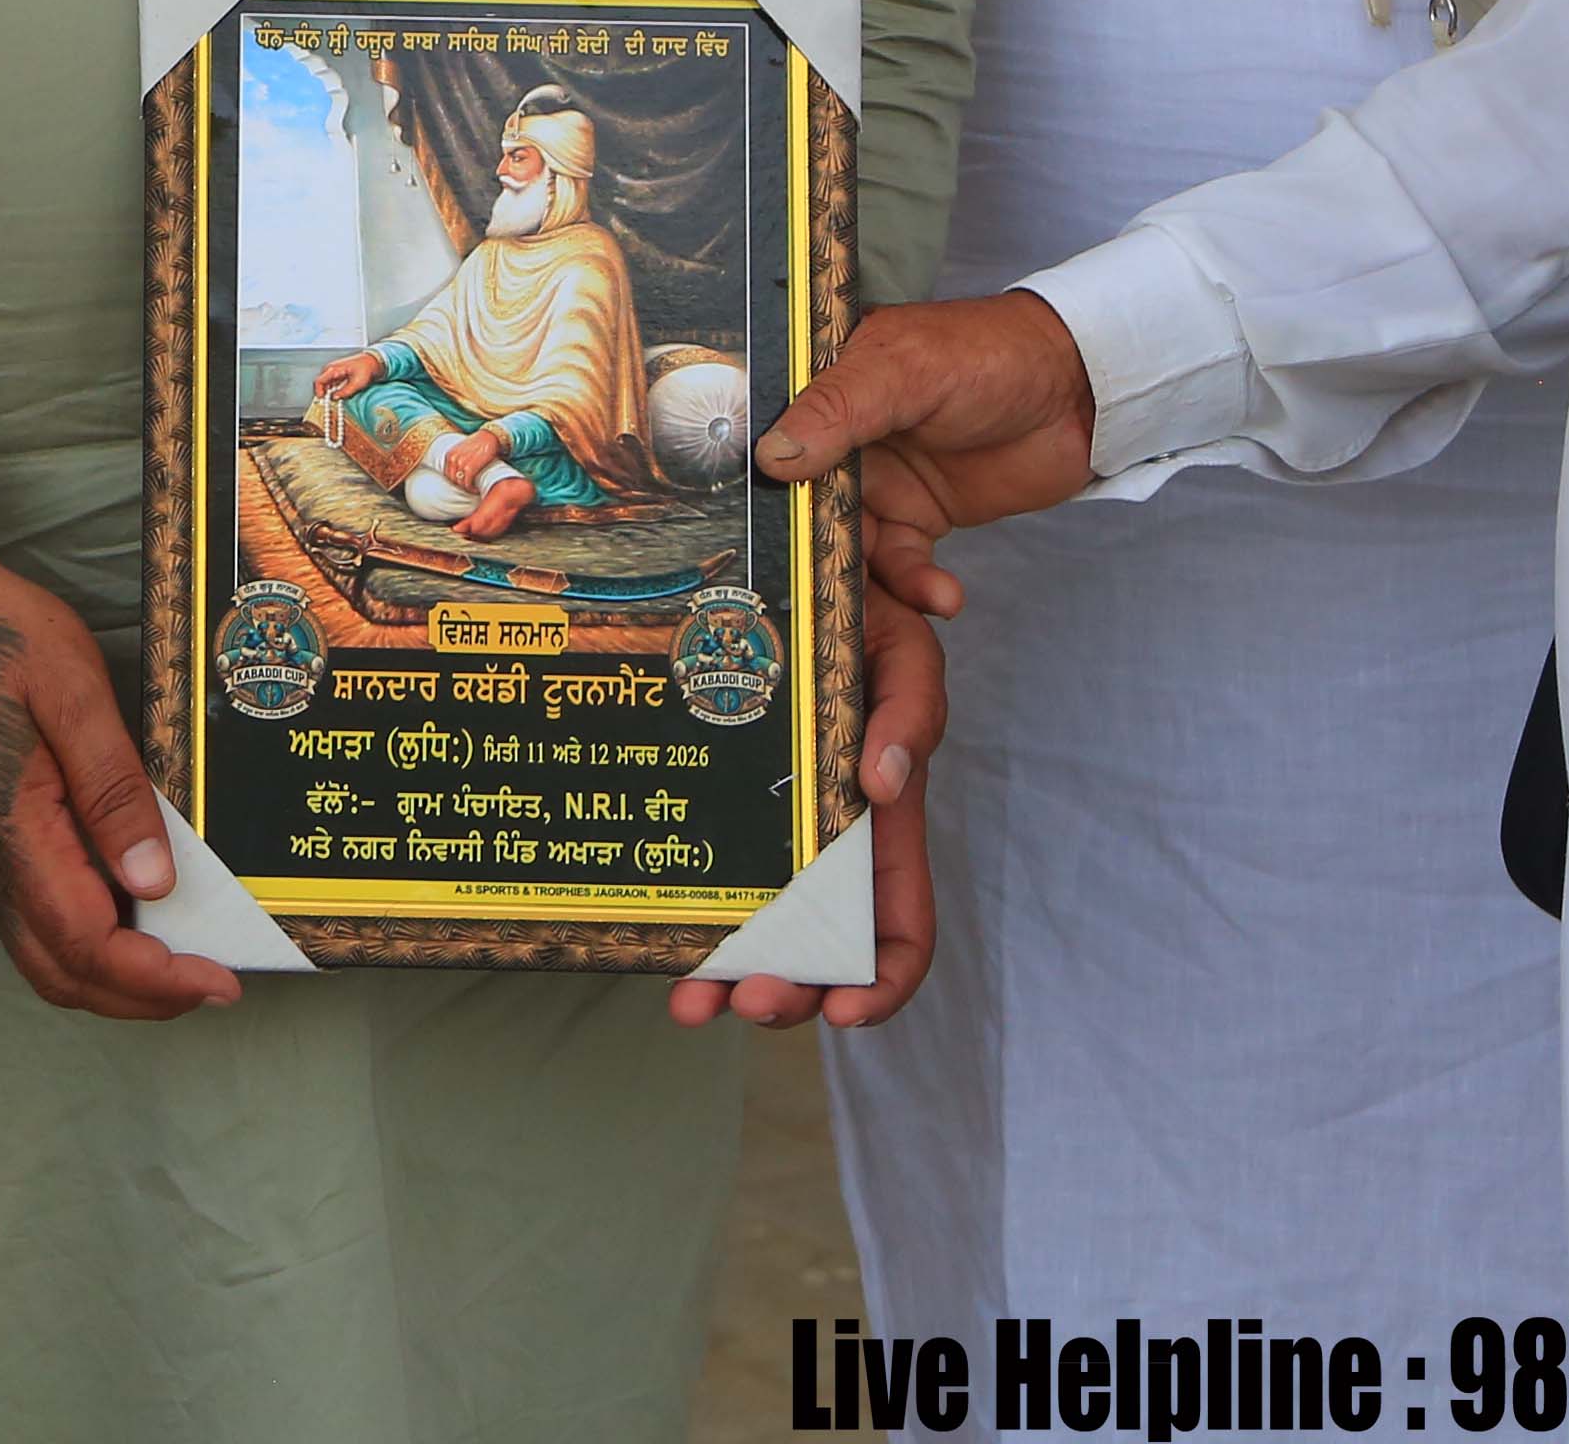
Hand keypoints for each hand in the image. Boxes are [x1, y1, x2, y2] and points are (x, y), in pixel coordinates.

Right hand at [0, 516, 237, 1023]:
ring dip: (110, 974)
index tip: (220, 980)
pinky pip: (24, 919)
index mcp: (6, 827)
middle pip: (61, 974)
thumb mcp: (68, 684)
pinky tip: (125, 903)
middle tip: (213, 982)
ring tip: (180, 954)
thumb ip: (111, 786)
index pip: (85, 943)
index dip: (156, 978)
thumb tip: (153, 882)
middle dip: (141, 997)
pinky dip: (81, 938)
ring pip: (39, 955)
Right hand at [306, 350, 382, 403]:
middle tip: (330, 402)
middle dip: (324, 394)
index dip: (319, 392)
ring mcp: (333, 371)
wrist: (372, 362)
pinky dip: (333, 390)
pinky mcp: (337, 374)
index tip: (323, 400)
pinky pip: (331, 384)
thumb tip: (334, 398)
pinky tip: (340, 394)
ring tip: (338, 398)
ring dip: (329, 392)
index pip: (319, 381)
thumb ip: (344, 392)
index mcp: (333, 369)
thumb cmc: (366, 368)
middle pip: (321, 384)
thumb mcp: (357, 383)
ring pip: (326, 385)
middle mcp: (331, 369)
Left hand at [660, 575, 948, 1030]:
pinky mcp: (717, 793)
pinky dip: (688, 916)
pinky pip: (704, 870)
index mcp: (880, 817)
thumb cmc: (865, 607)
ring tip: (691, 1001)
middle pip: (815, 947)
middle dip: (787, 992)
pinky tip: (657, 939)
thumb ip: (910, 714)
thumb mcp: (905, 649)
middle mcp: (823, 834)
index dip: (880, 981)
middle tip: (742, 1002)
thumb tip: (881, 785)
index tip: (841, 1011)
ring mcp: (768, 819)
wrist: (805, 557)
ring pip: (752, 926)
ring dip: (728, 975)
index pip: (897, 922)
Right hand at [756, 292, 1102, 628]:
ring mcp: (876, 481)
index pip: (768, 433)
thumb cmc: (989, 355)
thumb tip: (772, 456)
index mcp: (821, 384)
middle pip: (797, 499)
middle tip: (812, 585)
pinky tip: (942, 594)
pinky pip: (897, 564)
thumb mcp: (907, 371)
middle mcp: (838, 436)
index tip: (744, 527)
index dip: (753, 480)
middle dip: (804, 544)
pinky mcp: (916, 517)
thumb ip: (840, 409)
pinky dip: (915, 584)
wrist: (1078, 393)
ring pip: (843, 541)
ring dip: (865, 576)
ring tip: (893, 600)